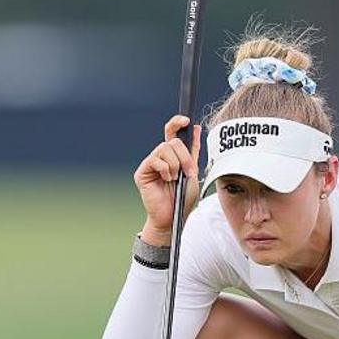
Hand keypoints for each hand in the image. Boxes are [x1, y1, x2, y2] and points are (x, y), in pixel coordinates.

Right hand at [133, 114, 201, 245]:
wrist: (173, 217)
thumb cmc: (182, 198)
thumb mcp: (192, 171)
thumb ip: (193, 151)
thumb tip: (196, 128)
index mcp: (172, 155)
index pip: (171, 132)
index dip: (177, 122)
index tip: (186, 120)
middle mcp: (159, 157)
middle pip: (172, 141)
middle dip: (184, 156)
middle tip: (188, 172)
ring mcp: (150, 164)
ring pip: (165, 149)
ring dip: (176, 164)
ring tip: (175, 179)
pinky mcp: (142, 172)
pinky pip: (155, 160)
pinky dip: (165, 169)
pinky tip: (166, 180)